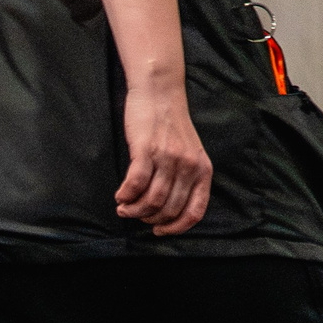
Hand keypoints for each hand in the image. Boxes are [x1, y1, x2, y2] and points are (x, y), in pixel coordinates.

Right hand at [116, 82, 211, 234]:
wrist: (160, 92)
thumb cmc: (170, 124)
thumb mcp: (190, 153)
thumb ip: (186, 178)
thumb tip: (169, 209)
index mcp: (202, 170)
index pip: (194, 212)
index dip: (175, 228)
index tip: (160, 231)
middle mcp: (188, 166)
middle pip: (168, 210)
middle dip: (148, 219)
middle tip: (134, 215)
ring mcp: (168, 158)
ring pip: (151, 201)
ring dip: (134, 210)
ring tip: (124, 208)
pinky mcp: (146, 149)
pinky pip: (135, 184)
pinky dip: (125, 195)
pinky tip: (120, 196)